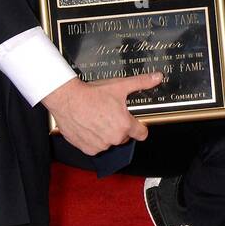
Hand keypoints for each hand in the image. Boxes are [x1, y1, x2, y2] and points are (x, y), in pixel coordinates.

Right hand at [40, 72, 161, 154]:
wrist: (67, 98)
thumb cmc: (92, 93)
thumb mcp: (120, 86)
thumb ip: (141, 83)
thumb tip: (157, 77)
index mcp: (125, 125)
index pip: (142, 134)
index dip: (139, 127)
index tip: (134, 122)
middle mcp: (114, 138)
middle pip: (124, 137)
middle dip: (120, 128)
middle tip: (110, 114)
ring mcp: (100, 145)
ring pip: (109, 142)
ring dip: (106, 134)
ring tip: (98, 118)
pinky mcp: (88, 148)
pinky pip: (95, 147)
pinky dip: (93, 139)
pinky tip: (89, 126)